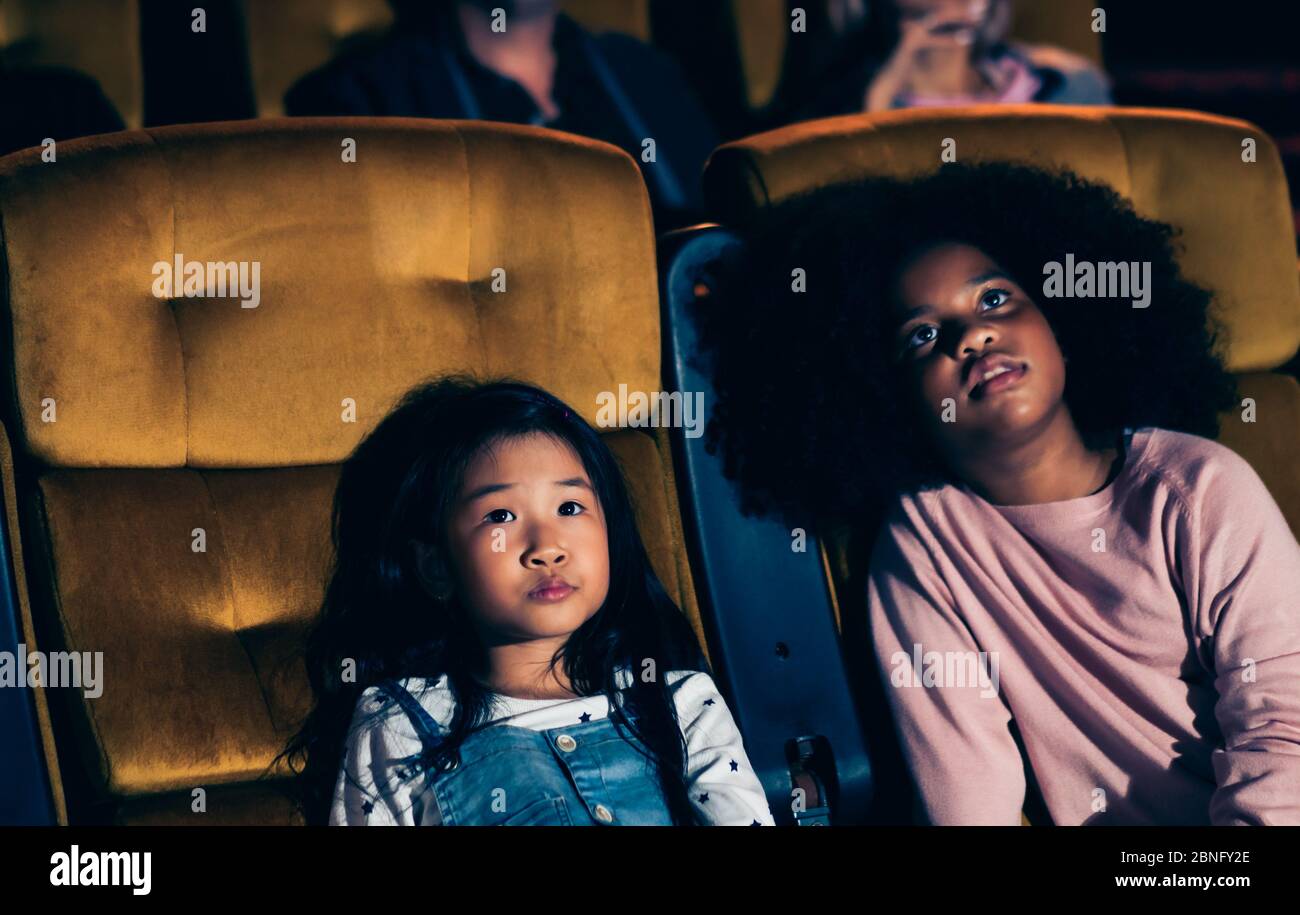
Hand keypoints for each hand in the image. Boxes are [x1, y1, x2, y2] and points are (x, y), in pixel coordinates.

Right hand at [864, 2, 986, 110]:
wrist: (885, 78)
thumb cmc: (906, 63)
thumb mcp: (924, 43)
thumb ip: (939, 32)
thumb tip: (963, 28)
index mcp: (916, 17)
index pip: (941, 7)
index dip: (960, 5)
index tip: (980, 5)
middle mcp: (911, 20)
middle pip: (942, 9)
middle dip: (963, 6)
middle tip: (983, 6)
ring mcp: (909, 30)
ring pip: (938, 18)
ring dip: (959, 17)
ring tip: (978, 19)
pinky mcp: (908, 43)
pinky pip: (933, 39)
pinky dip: (950, 38)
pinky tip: (967, 38)